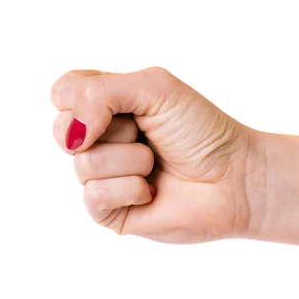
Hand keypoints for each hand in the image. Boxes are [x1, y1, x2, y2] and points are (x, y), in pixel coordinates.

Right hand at [51, 67, 265, 242]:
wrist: (234, 178)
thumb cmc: (201, 131)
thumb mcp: (154, 88)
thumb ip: (100, 92)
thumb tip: (71, 133)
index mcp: (108, 105)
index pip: (64, 93)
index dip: (82, 99)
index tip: (122, 105)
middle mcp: (100, 139)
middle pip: (64, 130)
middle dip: (112, 129)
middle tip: (144, 133)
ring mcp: (103, 176)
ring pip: (83, 163)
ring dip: (130, 160)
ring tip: (155, 164)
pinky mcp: (109, 210)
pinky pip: (94, 195)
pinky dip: (129, 188)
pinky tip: (151, 190)